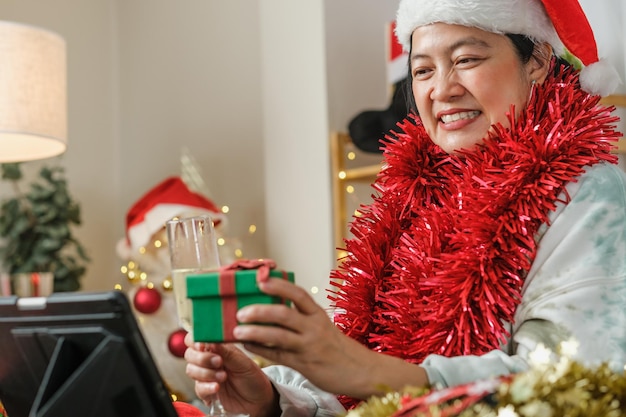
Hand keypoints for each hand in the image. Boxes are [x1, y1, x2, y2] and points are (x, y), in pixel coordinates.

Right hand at [184, 336, 278, 416]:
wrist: (258, 398)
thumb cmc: (252, 376)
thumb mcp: (242, 361)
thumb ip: (226, 352)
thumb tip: (211, 339)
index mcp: (217, 348)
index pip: (197, 339)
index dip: (195, 340)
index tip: (203, 345)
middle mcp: (208, 360)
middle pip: (190, 354)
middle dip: (202, 358)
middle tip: (218, 361)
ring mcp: (206, 376)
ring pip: (191, 370)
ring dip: (206, 373)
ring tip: (223, 376)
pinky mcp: (206, 391)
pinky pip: (198, 388)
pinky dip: (207, 387)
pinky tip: (217, 387)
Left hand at [232, 278, 427, 398]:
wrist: (361, 371)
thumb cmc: (337, 347)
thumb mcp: (322, 326)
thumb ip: (302, 317)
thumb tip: (272, 305)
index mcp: (317, 314)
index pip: (297, 293)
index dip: (278, 285)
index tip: (260, 279)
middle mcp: (314, 327)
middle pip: (284, 313)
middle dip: (260, 310)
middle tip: (240, 311)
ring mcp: (309, 346)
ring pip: (278, 335)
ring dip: (255, 332)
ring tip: (237, 331)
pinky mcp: (304, 364)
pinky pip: (278, 355)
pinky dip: (260, 349)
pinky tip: (247, 346)